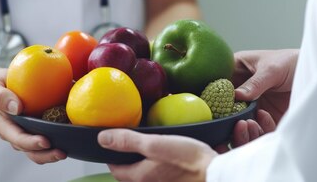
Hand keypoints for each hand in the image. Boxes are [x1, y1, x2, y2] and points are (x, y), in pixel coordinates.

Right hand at [0, 69, 65, 163]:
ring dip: (53, 153)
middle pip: (31, 150)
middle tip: (61, 152)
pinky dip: (61, 139)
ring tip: (67, 151)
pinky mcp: (42, 127)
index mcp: (6, 126)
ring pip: (41, 150)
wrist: (5, 83)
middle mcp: (18, 133)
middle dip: (46, 155)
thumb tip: (16, 107)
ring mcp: (30, 132)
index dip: (31, 143)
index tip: (45, 142)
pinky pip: (52, 136)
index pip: (18, 138)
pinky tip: (73, 135)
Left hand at [98, 129, 216, 181]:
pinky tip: (169, 151)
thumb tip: (102, 138)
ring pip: (146, 171)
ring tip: (150, 143)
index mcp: (139, 177)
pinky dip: (160, 162)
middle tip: (131, 139)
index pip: (115, 168)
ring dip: (145, 158)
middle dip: (129, 156)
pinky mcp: (176, 181)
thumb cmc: (186, 160)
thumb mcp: (155, 144)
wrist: (215, 174)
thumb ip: (128, 141)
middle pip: (131, 171)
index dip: (112, 153)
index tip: (114, 139)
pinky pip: (161, 172)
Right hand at [219, 49, 298, 151]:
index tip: (210, 108)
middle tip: (231, 122)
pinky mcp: (265, 121)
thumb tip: (236, 95)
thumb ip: (255, 82)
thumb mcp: (273, 68)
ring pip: (237, 124)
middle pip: (223, 109)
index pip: (215, 85)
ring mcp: (252, 107)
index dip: (209, 96)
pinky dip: (257, 130)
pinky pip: (255, 132)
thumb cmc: (292, 62)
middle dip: (224, 119)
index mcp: (236, 71)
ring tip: (247, 124)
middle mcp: (240, 91)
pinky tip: (264, 119)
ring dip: (240, 128)